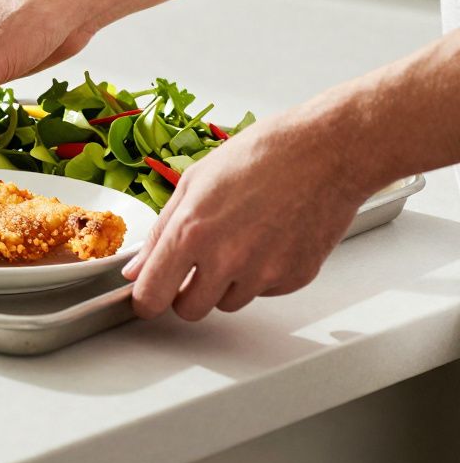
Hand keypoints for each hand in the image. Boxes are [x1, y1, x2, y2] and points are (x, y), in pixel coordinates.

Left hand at [121, 111, 366, 319]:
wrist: (326, 152)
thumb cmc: (262, 155)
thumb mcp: (193, 182)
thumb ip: (160, 233)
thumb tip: (137, 269)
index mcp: (191, 232)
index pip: (152, 296)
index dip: (146, 300)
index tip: (147, 297)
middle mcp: (225, 259)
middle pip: (190, 310)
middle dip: (186, 293)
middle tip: (195, 265)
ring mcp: (263, 273)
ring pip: (228, 302)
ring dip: (226, 283)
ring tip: (241, 238)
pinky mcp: (294, 278)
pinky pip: (263, 292)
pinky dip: (261, 275)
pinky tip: (269, 238)